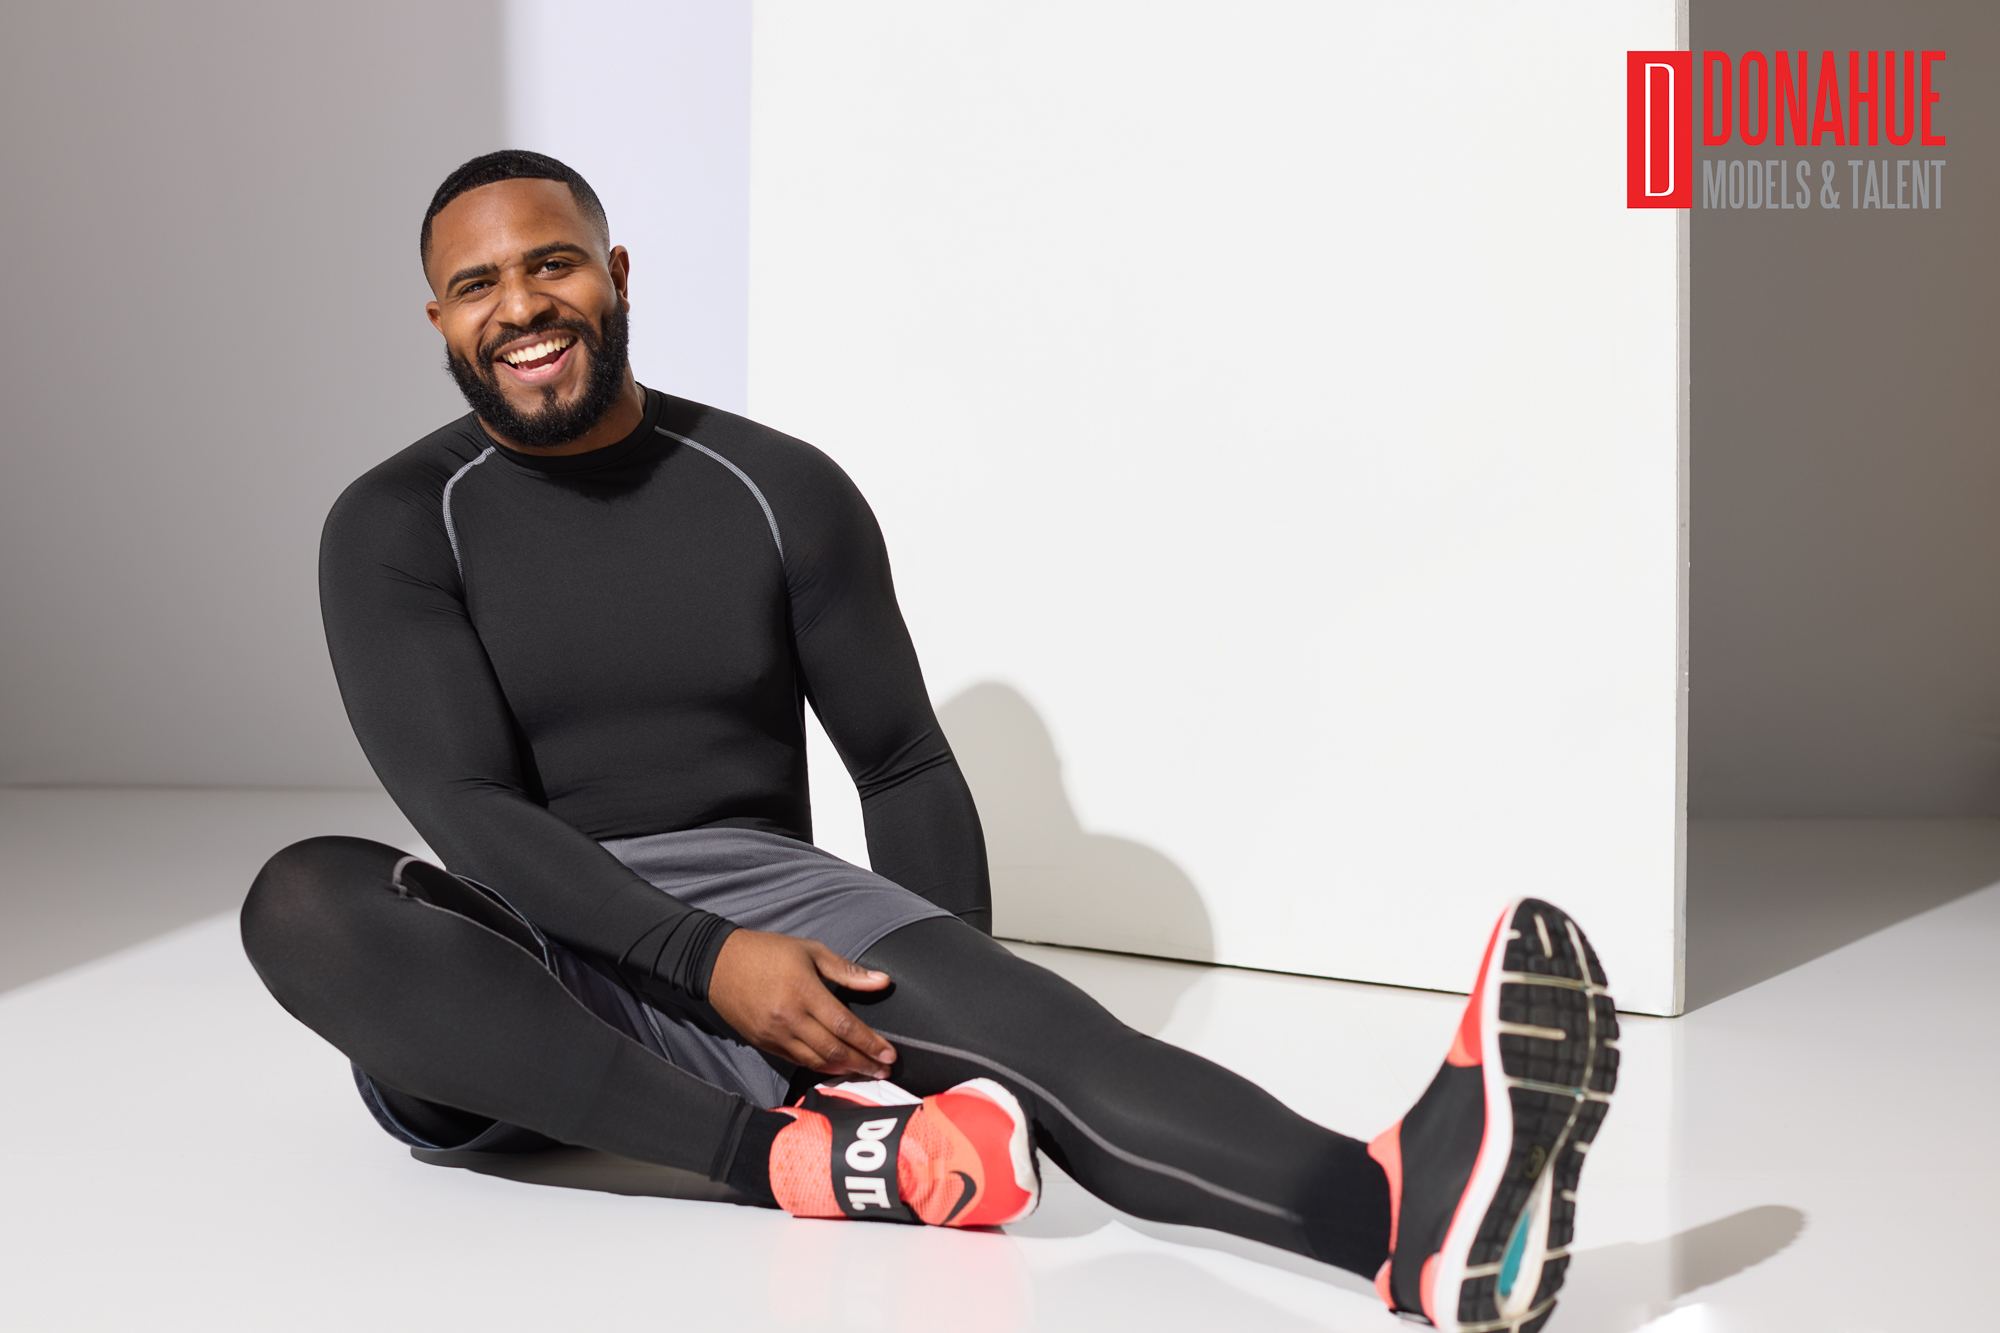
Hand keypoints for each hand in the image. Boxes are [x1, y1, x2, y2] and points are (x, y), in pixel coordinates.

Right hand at [706, 929, 896, 1077]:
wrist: (719, 963)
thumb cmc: (767, 952)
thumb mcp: (810, 951)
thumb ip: (847, 971)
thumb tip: (882, 981)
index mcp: (804, 991)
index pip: (845, 1026)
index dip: (870, 1043)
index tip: (889, 1053)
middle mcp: (789, 1017)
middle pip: (833, 1050)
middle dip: (863, 1063)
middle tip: (884, 1069)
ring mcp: (774, 1034)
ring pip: (815, 1062)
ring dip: (844, 1070)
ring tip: (865, 1071)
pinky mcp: (763, 1043)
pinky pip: (797, 1061)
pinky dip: (819, 1067)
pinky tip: (835, 1067)